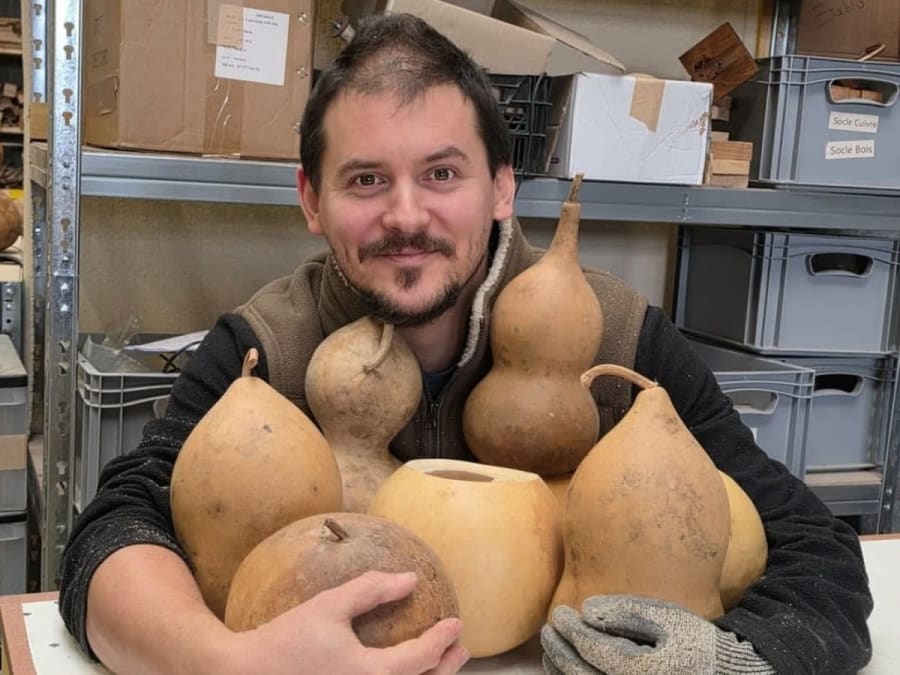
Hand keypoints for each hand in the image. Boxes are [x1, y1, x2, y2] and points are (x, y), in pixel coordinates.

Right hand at [229, 570, 468, 674]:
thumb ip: (371, 590)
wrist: (244, 673)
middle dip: (445, 668)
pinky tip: (405, 672)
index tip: (455, 624)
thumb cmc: (287, 639)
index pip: (418, 659)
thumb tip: (410, 579)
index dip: (441, 640)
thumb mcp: (329, 606)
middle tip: (459, 648)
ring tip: (442, 662)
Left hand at [540, 595, 772, 674]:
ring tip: (550, 649)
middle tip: (548, 629)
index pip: (590, 649)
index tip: (558, 612)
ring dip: (561, 671)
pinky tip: (567, 671)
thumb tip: (586, 609)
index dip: (569, 629)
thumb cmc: (698, 643)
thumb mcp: (668, 619)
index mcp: (640, 672)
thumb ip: (627, 612)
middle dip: (559, 650)